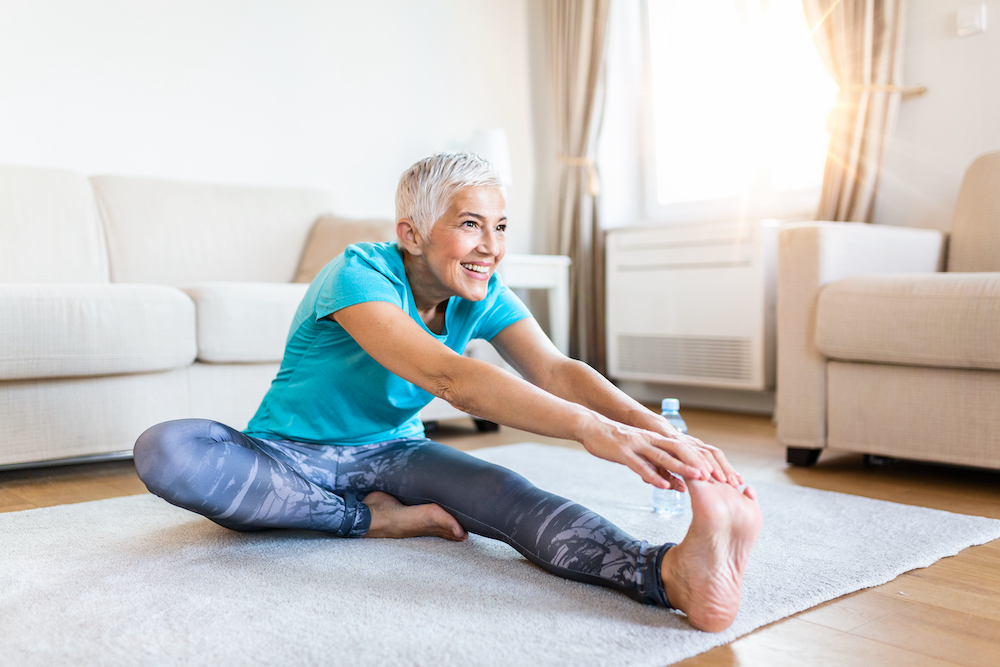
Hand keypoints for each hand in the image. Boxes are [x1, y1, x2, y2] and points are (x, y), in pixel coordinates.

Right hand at [579, 412, 731, 491]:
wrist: (592, 427)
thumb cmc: (618, 443)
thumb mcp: (643, 456)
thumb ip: (661, 470)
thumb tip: (679, 486)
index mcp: (660, 441)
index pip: (691, 450)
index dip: (708, 463)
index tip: (725, 477)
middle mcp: (653, 440)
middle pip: (684, 451)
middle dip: (702, 465)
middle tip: (720, 479)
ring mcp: (639, 445)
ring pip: (665, 456)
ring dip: (683, 467)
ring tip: (699, 478)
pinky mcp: (624, 452)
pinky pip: (640, 465)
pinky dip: (652, 475)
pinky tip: (663, 486)